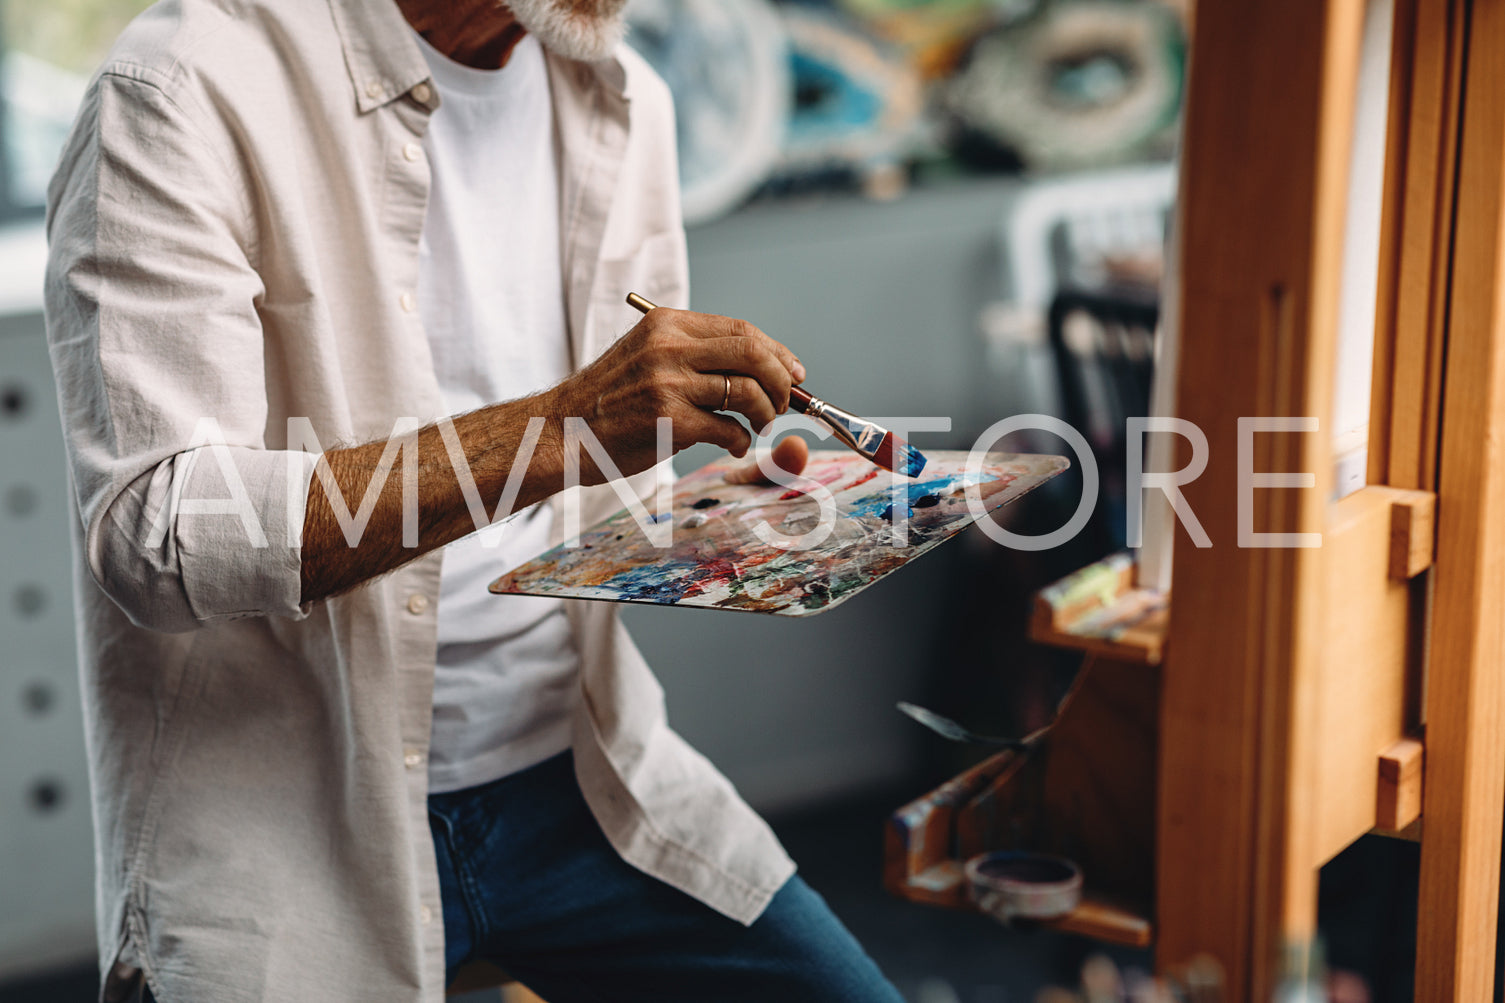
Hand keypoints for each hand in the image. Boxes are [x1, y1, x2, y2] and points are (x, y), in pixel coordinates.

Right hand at [551, 307, 805, 483]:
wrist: (562, 431)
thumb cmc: (609, 400)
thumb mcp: (647, 355)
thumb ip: (694, 354)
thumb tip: (761, 368)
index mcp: (666, 324)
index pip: (741, 330)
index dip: (777, 352)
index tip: (793, 372)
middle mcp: (668, 347)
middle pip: (753, 353)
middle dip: (781, 380)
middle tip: (783, 402)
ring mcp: (668, 383)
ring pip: (747, 391)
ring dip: (765, 413)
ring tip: (759, 425)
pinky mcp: (669, 420)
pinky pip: (729, 429)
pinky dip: (741, 441)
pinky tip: (734, 446)